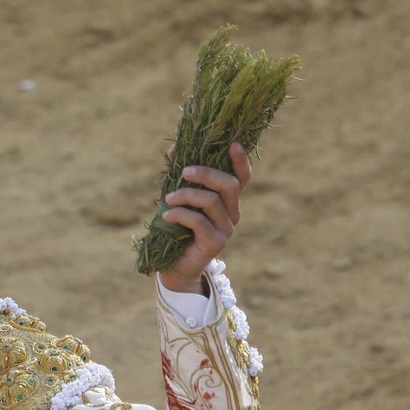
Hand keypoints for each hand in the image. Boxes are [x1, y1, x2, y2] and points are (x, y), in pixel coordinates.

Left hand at [157, 142, 250, 294]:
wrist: (174, 266)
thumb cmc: (175, 228)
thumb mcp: (178, 198)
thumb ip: (179, 176)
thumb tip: (175, 148)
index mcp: (227, 200)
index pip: (242, 178)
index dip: (241, 161)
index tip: (233, 144)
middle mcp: (232, 213)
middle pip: (230, 185)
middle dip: (206, 174)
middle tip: (184, 172)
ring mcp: (226, 229)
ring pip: (212, 201)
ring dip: (186, 195)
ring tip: (167, 199)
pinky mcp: (216, 243)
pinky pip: (199, 221)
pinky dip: (180, 214)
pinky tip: (167, 215)